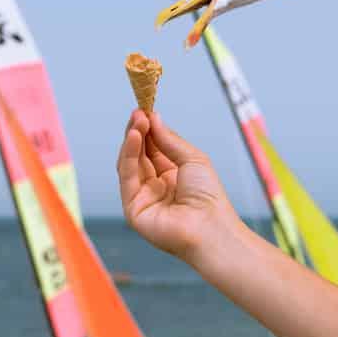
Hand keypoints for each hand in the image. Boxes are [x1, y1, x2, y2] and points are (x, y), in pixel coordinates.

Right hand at [117, 109, 240, 259]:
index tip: (145, 109)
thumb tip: (153, 118)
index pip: (152, 148)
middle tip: (139, 113)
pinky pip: (126, 177)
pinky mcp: (132, 207)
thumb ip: (169, 140)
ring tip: (137, 121)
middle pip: (139, 154)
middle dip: (138, 131)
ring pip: (129, 163)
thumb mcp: (192, 158)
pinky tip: (135, 138)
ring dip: (132, 140)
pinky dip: (128, 155)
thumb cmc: (209, 196)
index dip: (148, 129)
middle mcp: (154, 185)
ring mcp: (142, 196)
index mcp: (170, 175)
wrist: (211, 227)